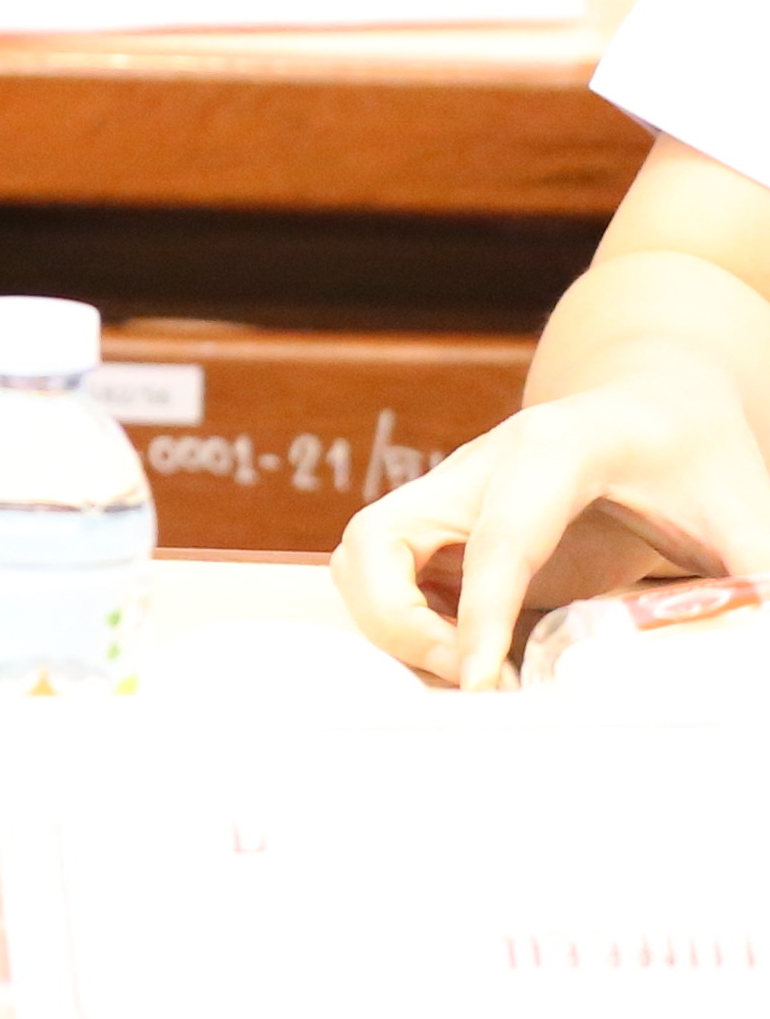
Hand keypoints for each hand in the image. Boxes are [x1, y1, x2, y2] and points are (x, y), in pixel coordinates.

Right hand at [330, 348, 769, 685]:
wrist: (660, 407)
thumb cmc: (702, 458)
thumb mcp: (750, 515)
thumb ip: (759, 584)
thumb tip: (754, 661)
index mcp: (555, 450)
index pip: (499, 537)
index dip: (482, 613)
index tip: (481, 682)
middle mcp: (479, 468)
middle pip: (376, 541)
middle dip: (400, 623)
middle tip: (476, 680)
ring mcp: (451, 497)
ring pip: (361, 561)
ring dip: (391, 627)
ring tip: (472, 676)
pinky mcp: (446, 530)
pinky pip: (384, 580)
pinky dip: (404, 628)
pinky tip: (472, 662)